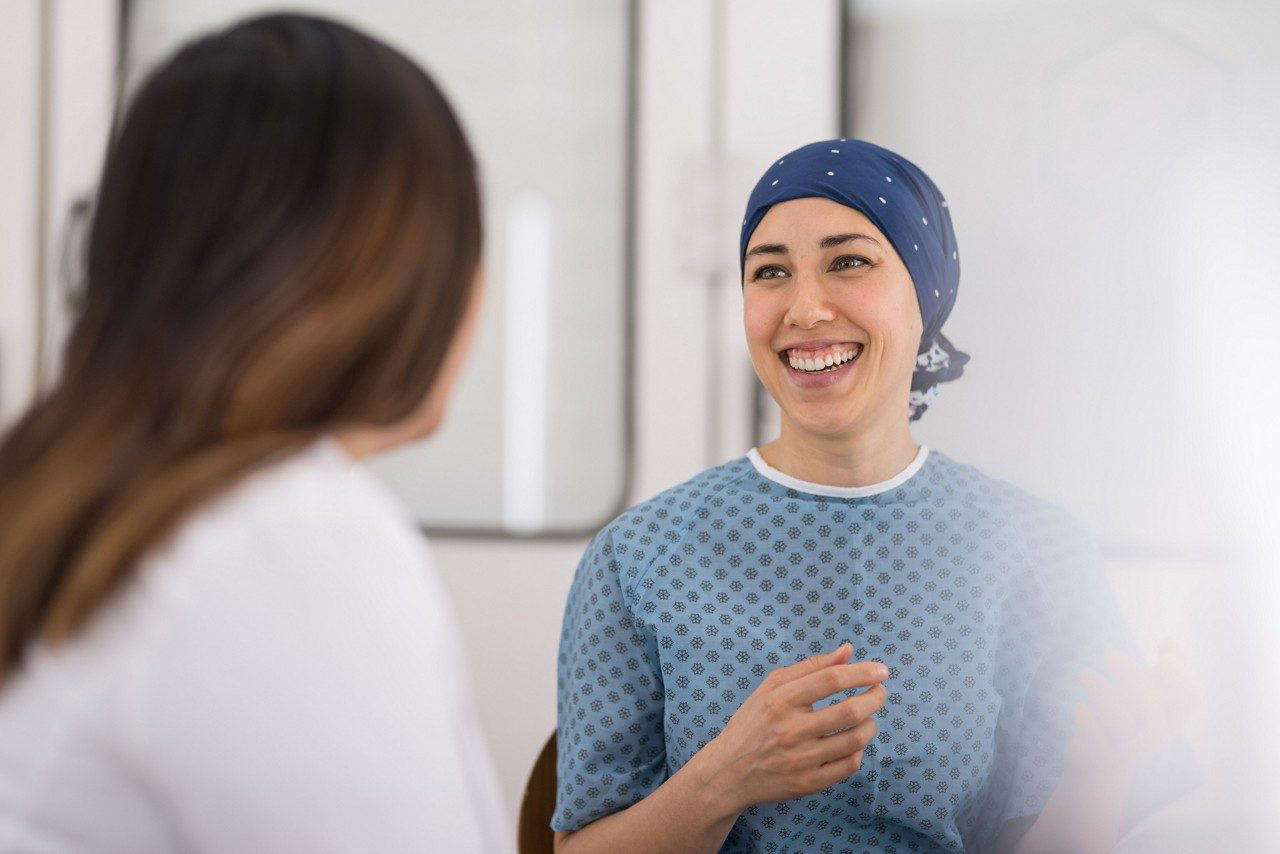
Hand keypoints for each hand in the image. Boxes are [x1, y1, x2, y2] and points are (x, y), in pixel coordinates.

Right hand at [693, 642, 887, 815]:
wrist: (729, 771)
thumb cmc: (753, 722)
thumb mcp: (771, 687)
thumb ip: (810, 667)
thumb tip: (848, 651)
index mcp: (780, 700)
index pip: (831, 680)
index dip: (862, 672)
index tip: (881, 671)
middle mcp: (791, 730)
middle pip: (850, 711)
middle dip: (875, 697)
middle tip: (880, 692)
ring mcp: (801, 759)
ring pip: (855, 740)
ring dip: (871, 724)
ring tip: (868, 717)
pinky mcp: (809, 783)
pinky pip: (849, 765)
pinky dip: (859, 750)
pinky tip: (853, 742)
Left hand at [1066, 639, 1188, 777]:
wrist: (1104, 770)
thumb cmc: (1131, 723)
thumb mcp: (1149, 697)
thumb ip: (1163, 670)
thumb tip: (1170, 640)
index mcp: (1171, 719)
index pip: (1185, 700)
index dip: (1178, 681)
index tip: (1163, 660)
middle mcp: (1155, 736)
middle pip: (1148, 703)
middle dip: (1129, 674)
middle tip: (1107, 652)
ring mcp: (1131, 750)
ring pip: (1121, 720)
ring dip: (1102, 691)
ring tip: (1084, 673)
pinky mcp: (1104, 759)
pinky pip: (1096, 739)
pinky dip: (1088, 721)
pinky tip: (1078, 706)